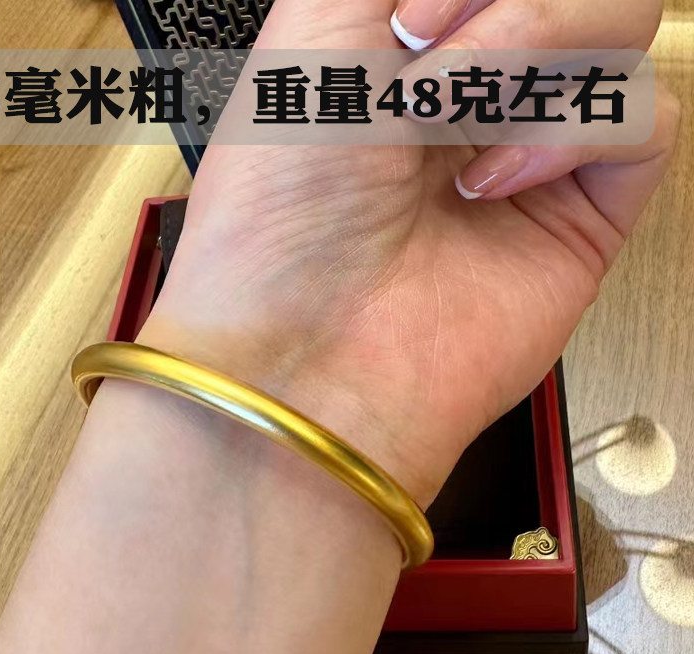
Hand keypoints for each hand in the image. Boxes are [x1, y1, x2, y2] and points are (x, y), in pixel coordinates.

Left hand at [143, 0, 677, 504]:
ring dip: (539, 46)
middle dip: (508, 10)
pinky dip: (575, 131)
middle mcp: (472, 96)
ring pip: (619, 29)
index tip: (409, 21)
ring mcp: (528, 153)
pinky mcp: (579, 218)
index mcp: (402, 50)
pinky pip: (644, 120)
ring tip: (449, 123)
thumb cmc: (279, 212)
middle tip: (427, 70)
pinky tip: (494, 184)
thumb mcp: (307, 41)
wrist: (309, 351)